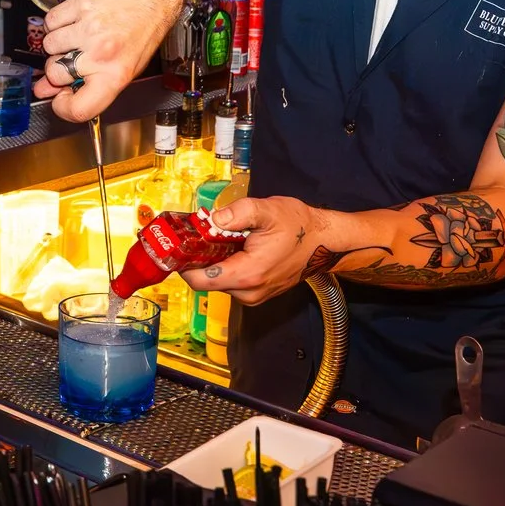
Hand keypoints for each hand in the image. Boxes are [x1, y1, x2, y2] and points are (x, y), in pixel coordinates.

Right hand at [34, 0, 181, 122]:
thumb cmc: (142, 34)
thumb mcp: (124, 68)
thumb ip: (88, 84)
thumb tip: (47, 90)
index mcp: (115, 76)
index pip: (79, 108)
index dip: (62, 107)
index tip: (59, 97)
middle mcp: (101, 53)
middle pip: (55, 74)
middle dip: (58, 69)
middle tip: (75, 59)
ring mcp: (89, 28)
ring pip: (49, 46)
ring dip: (58, 44)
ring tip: (78, 38)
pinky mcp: (81, 5)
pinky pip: (51, 21)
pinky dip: (56, 24)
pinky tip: (73, 23)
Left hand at [181, 194, 318, 305]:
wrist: (325, 242)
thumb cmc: (300, 227)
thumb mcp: (267, 210)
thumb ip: (236, 214)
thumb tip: (211, 220)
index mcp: (247, 274)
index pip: (199, 280)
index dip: (183, 263)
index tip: (178, 245)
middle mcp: (248, 292)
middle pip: (206, 280)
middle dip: (199, 257)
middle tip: (199, 232)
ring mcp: (253, 295)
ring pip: (218, 280)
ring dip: (214, 260)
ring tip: (222, 236)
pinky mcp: (257, 292)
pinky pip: (231, 281)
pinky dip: (226, 264)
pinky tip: (235, 246)